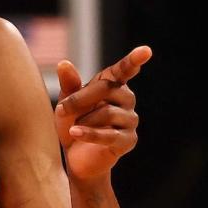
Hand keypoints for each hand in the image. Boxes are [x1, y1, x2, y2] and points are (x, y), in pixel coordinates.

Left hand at [53, 46, 151, 180]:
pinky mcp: (128, 141)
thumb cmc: (73, 124)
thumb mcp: (66, 103)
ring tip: (72, 127)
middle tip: (61, 109)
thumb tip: (64, 63)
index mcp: (114, 85)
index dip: (134, 60)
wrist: (76, 157)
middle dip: (81, 99)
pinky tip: (74, 133)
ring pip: (108, 113)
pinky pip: (109, 135)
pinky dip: (88, 134)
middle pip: (108, 90)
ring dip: (84, 120)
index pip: (125, 70)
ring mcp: (130, 120)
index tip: (146, 51)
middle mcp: (127, 100)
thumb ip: (68, 85)